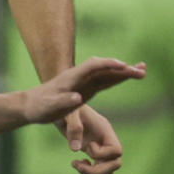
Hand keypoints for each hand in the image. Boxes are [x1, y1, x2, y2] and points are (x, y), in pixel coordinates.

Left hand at [21, 56, 144, 124]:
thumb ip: (63, 103)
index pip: (93, 66)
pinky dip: (118, 78)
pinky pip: (105, 81)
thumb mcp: (50, 108)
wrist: (30, 105)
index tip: (123, 65)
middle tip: (142, 70)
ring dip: (124, 72)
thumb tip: (78, 98)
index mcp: (72, 78)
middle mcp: (80, 76)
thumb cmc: (39, 107)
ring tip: (143, 71)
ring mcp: (84, 81)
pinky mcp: (87, 88)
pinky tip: (130, 76)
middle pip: (104, 68)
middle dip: (123, 68)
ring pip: (108, 73)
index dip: (108, 65)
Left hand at [62, 105, 125, 173]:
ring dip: (93, 173)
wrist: (60, 106)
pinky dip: (89, 170)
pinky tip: (76, 162)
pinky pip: (99, 167)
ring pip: (108, 168)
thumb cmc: (65, 106)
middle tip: (80, 166)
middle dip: (99, 170)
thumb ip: (74, 127)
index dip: (102, 154)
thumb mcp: (68, 113)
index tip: (87, 146)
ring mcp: (99, 145)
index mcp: (104, 130)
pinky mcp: (91, 150)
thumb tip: (76, 149)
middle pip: (116, 163)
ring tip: (75, 164)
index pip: (116, 150)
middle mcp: (105, 139)